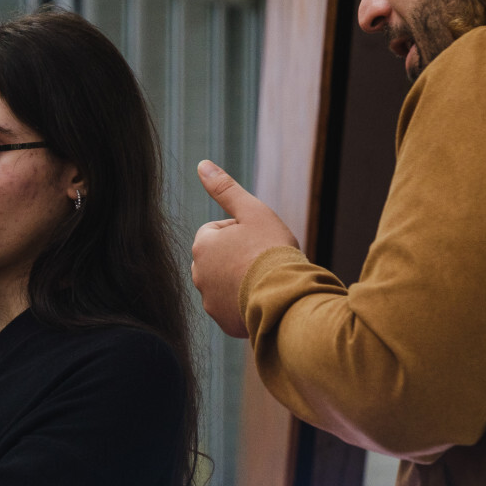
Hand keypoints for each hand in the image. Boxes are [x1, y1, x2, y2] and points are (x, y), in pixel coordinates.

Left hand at [191, 160, 298, 337]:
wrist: (287, 296)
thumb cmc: (271, 250)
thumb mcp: (252, 211)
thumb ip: (225, 189)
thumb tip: (201, 164)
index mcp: (202, 246)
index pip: (215, 231)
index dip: (239, 232)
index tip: (258, 240)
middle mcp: (198, 275)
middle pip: (218, 258)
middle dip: (236, 257)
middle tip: (262, 260)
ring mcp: (209, 301)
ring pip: (224, 283)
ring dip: (240, 280)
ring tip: (264, 280)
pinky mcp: (223, 322)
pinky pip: (232, 308)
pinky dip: (244, 303)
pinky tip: (262, 299)